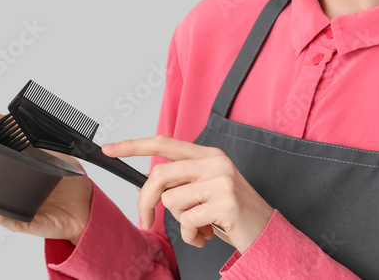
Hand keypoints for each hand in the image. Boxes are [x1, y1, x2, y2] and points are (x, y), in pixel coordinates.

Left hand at [102, 135, 272, 252]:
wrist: (268, 235)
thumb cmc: (232, 215)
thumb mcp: (204, 192)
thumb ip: (179, 183)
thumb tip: (143, 184)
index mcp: (208, 155)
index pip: (163, 142)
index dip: (133, 145)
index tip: (110, 149)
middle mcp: (215, 162)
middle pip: (159, 175)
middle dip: (146, 201)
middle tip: (146, 220)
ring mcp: (221, 181)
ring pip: (171, 201)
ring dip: (180, 222)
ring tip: (199, 227)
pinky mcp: (225, 203)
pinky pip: (186, 221)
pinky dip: (191, 235)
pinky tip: (206, 235)